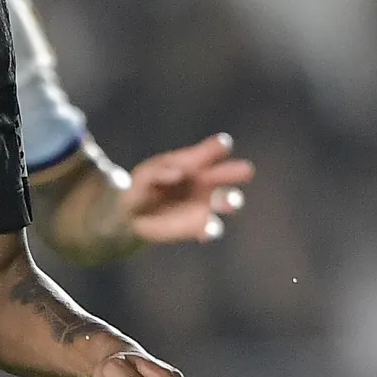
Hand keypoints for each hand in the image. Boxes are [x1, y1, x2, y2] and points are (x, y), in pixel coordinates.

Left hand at [117, 132, 252, 244]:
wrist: (131, 218)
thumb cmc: (139, 189)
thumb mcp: (145, 175)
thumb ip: (159, 171)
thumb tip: (178, 172)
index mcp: (193, 162)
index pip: (210, 151)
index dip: (218, 147)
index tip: (223, 144)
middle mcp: (205, 181)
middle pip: (226, 174)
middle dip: (235, 171)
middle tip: (245, 170)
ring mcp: (204, 204)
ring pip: (225, 200)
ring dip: (229, 200)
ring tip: (229, 202)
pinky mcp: (198, 226)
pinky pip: (210, 228)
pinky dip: (210, 229)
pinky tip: (204, 232)